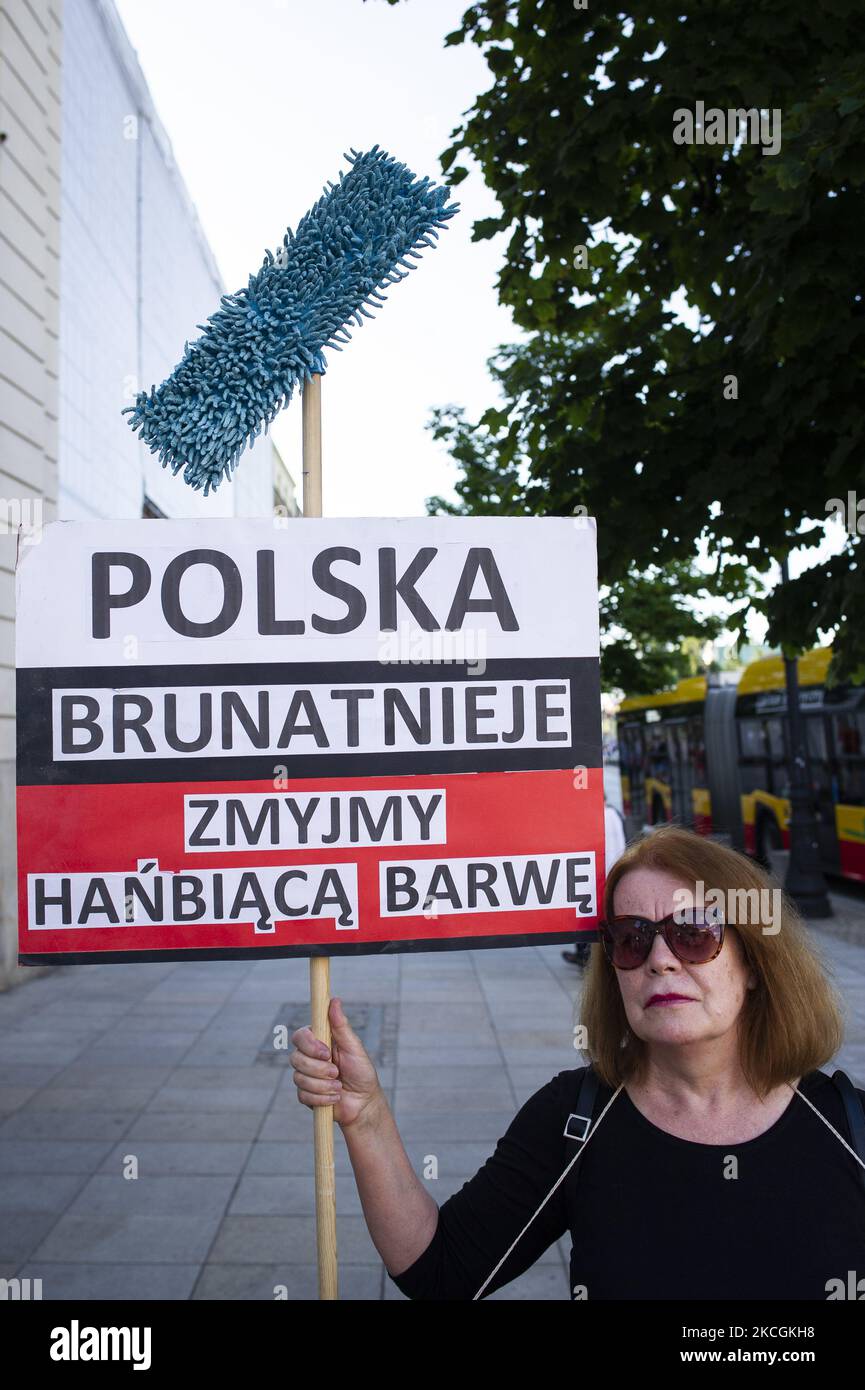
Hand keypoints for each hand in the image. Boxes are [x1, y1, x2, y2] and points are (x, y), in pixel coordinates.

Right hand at [290, 996, 383, 1128]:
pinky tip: (334, 1097)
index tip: (327, 1053)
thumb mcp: (353, 1047)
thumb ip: (341, 1026)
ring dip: (323, 1085)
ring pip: (299, 1078)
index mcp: (319, 1042)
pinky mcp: (305, 1094)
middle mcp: (309, 1057)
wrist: (363, 1102)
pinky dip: (322, 1098)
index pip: (300, 1036)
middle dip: (319, 1069)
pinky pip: (303, 1095)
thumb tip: (334, 1000)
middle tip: (337, 1073)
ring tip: (339, 1086)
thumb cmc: (361, 1072)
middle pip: (296, 1058)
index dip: (310, 1045)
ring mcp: (305, 1076)